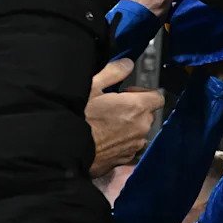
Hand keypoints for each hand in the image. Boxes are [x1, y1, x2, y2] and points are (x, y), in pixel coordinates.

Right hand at [85, 59, 164, 177]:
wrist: (64, 150)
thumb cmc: (77, 118)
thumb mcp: (91, 86)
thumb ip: (113, 72)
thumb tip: (127, 64)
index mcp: (137, 107)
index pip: (158, 97)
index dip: (143, 92)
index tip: (127, 93)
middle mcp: (141, 127)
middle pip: (148, 114)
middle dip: (134, 109)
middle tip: (112, 107)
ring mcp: (134, 145)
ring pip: (139, 131)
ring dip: (128, 126)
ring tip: (105, 124)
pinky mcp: (125, 159)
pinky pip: (129, 146)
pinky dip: (121, 142)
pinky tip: (103, 138)